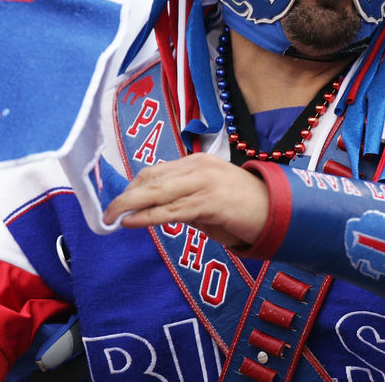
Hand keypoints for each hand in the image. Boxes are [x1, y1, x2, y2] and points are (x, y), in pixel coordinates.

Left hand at [102, 154, 268, 247]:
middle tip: (106, 213)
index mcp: (196, 162)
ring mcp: (205, 183)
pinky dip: (148, 217)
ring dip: (130, 206)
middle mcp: (198, 167)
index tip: (118, 203)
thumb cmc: (242, 208)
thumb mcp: (208, 198)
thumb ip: (183, 199)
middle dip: (125, 196)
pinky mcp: (211, 202)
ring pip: (157, 193)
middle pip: (151, 179)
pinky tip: (132, 222)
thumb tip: (153, 209)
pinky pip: (172, 210)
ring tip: (112, 218)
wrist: (278, 212)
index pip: (154, 171)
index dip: (133, 187)